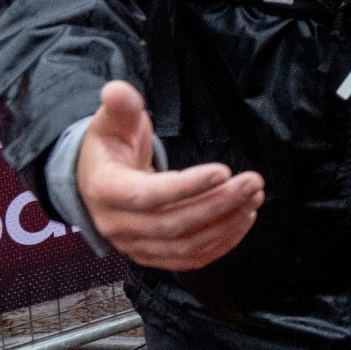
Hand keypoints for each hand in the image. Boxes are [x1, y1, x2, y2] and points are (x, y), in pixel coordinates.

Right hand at [77, 80, 263, 269]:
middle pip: (173, 224)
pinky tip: (243, 220)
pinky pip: (189, 259)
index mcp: (105, 190)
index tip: (223, 170)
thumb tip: (117, 90)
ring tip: (255, 198)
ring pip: (185, 245)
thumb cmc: (109, 147)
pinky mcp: (153, 256)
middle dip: (218, 204)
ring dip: (225, 223)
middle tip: (253, 182)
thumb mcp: (111, 122)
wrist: (96, 181)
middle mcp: (117, 225)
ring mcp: (135, 246)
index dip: (187, 186)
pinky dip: (220, 244)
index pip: (147, 196)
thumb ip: (120, 106)